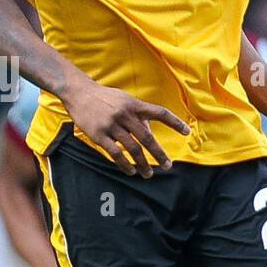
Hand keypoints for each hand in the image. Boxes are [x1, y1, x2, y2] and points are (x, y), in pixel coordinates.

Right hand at [62, 78, 189, 176]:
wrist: (79, 92)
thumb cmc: (105, 97)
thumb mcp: (125, 100)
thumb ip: (138, 115)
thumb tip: (150, 134)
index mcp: (135, 105)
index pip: (160, 112)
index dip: (175, 122)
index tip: (187, 132)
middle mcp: (126, 114)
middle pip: (147, 138)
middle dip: (159, 154)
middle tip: (167, 166)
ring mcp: (112, 125)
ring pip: (133, 149)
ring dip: (142, 164)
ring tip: (148, 174)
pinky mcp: (100, 135)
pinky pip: (116, 154)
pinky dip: (125, 165)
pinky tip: (131, 172)